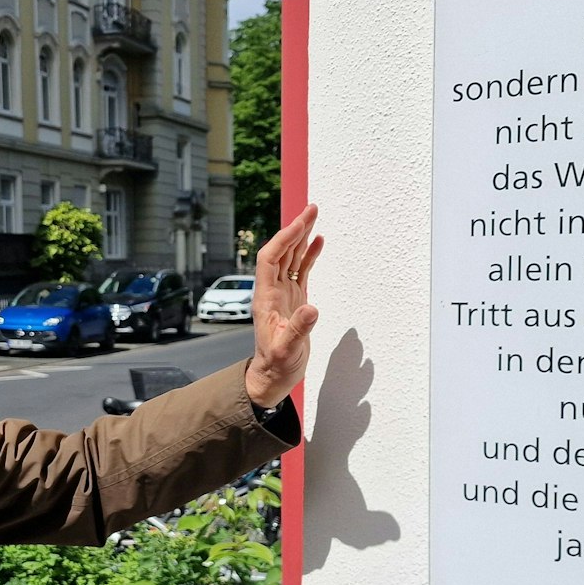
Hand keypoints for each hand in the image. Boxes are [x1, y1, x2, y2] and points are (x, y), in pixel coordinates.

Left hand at [245, 204, 322, 405]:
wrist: (273, 376)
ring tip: (314, 216)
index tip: (300, 224)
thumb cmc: (277, 365)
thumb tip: (312, 309)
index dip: (283, 240)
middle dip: (295, 229)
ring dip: (301, 237)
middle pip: (281, 252)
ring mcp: (283, 293)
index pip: (271, 259)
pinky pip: (301, 271)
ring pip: (291, 258)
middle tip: (311, 209)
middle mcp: (272, 290)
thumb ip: (299, 330)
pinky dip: (309, 255)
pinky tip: (318, 242)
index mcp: (265, 298)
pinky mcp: (294, 299)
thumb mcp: (286, 351)